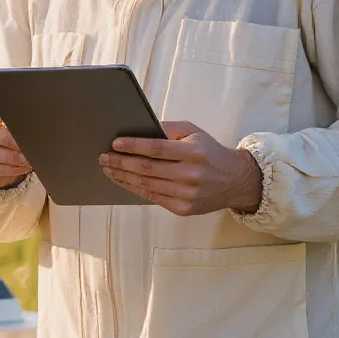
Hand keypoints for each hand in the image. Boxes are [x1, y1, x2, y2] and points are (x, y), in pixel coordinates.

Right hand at [0, 101, 31, 189]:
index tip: (16, 118)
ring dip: (10, 157)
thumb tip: (34, 123)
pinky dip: (6, 170)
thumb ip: (16, 119)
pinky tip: (20, 168)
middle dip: (10, 140)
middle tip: (28, 145)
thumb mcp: (8, 122)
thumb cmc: (3, 133)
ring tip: (28, 159)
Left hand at [101, 120, 263, 216]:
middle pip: (147, 169)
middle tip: (104, 157)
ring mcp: (187, 194)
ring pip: (146, 185)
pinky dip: (134, 189)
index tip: (115, 143)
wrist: (234, 180)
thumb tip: (141, 129)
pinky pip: (152, 197)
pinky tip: (123, 181)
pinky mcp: (183, 209)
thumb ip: (169, 129)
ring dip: (123, 177)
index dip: (133, 146)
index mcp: (193, 152)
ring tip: (108, 169)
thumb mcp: (194, 132)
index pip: (156, 148)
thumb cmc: (209, 153)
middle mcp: (190, 175)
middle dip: (121, 162)